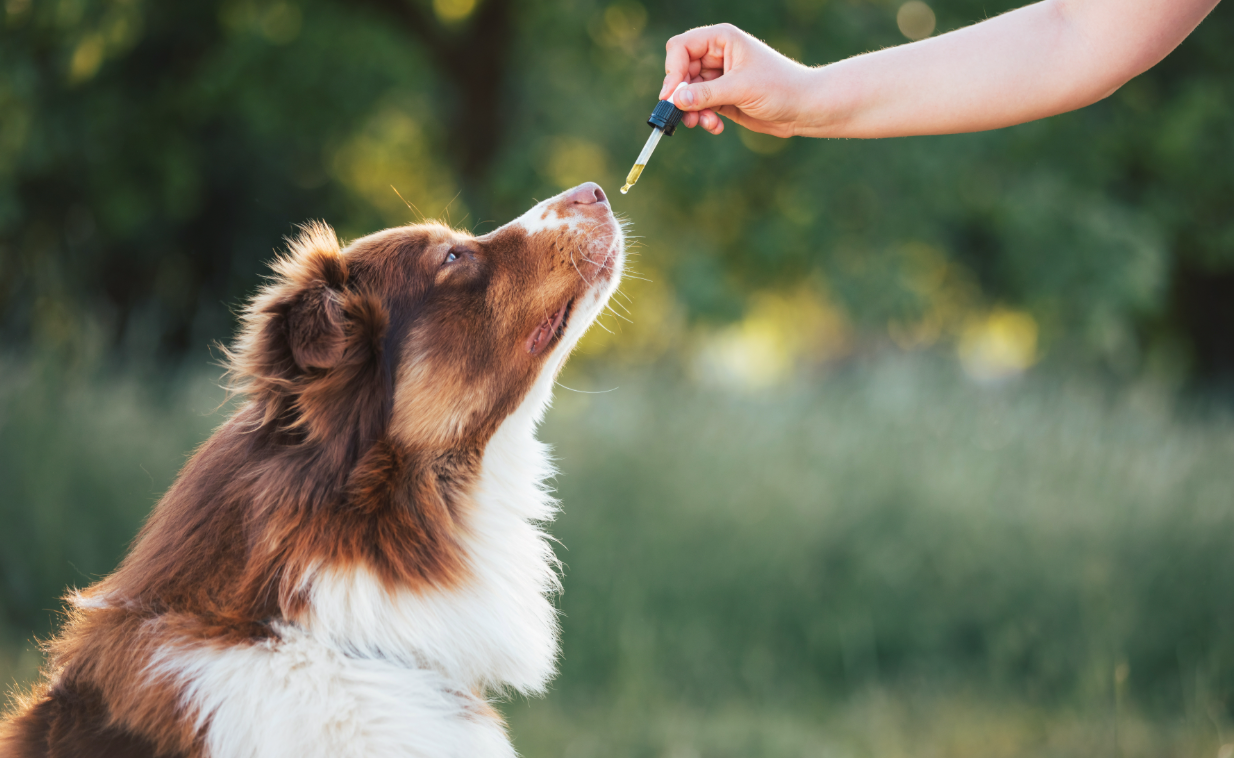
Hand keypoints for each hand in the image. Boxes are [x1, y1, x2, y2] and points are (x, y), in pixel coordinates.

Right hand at [659, 23, 811, 136]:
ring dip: (692, 111)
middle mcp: (717, 55)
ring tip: (704, 123)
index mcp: (722, 40)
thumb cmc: (780, 87)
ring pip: (688, 93)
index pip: (681, 47)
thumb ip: (706, 94)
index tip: (672, 95)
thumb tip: (675, 100)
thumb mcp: (740, 88)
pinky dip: (703, 118)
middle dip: (681, 96)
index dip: (673, 70)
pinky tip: (716, 127)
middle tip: (684, 116)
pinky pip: (700, 107)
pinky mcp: (722, 98)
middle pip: (680, 72)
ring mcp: (718, 77)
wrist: (804, 108)